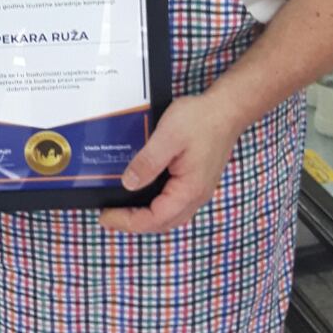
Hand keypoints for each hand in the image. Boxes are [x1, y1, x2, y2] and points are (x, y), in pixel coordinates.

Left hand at [99, 93, 241, 235]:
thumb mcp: (168, 136)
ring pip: (169, 216)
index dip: (127, 221)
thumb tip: (129, 183)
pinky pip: (174, 203)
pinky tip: (142, 195)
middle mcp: (196, 196)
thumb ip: (148, 162)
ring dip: (145, 217)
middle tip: (108, 216)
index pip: (155, 219)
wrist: (227, 109)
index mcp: (190, 189)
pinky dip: (155, 206)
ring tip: (121, 210)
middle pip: (161, 223)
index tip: (106, 216)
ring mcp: (198, 189)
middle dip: (133, 223)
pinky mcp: (196, 181)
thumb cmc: (202, 119)